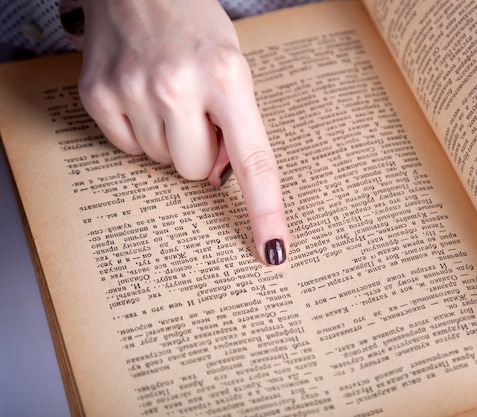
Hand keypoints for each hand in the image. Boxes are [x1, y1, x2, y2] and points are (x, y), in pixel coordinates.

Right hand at [78, 0, 287, 263]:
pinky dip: (139, 132)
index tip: (275, 250)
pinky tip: (140, 97)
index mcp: (228, 77)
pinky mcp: (97, 95)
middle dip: (200, 153)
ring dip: (169, 139)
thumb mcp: (234, 67)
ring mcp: (132, 90)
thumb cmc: (196, 25)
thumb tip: (217, 181)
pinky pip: (128, 149)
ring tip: (167, 96)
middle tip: (196, 114)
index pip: (254, 161)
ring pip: (161, 164)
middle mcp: (178, 85)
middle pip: (196, 172)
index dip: (265, 211)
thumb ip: (236, 126)